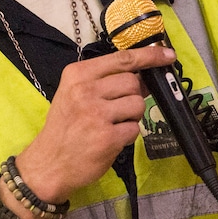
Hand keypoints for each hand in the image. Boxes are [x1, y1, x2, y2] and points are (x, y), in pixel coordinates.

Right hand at [15, 46, 175, 203]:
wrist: (49, 163)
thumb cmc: (65, 127)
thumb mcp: (75, 94)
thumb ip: (105, 81)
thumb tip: (144, 76)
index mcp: (77, 75)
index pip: (122, 59)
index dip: (149, 56)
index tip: (168, 55)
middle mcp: (86, 91)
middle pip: (133, 82)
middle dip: (134, 95)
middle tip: (118, 108)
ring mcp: (97, 115)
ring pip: (137, 104)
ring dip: (132, 116)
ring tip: (113, 124)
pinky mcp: (107, 137)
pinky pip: (135, 128)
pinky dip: (128, 135)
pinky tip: (111, 139)